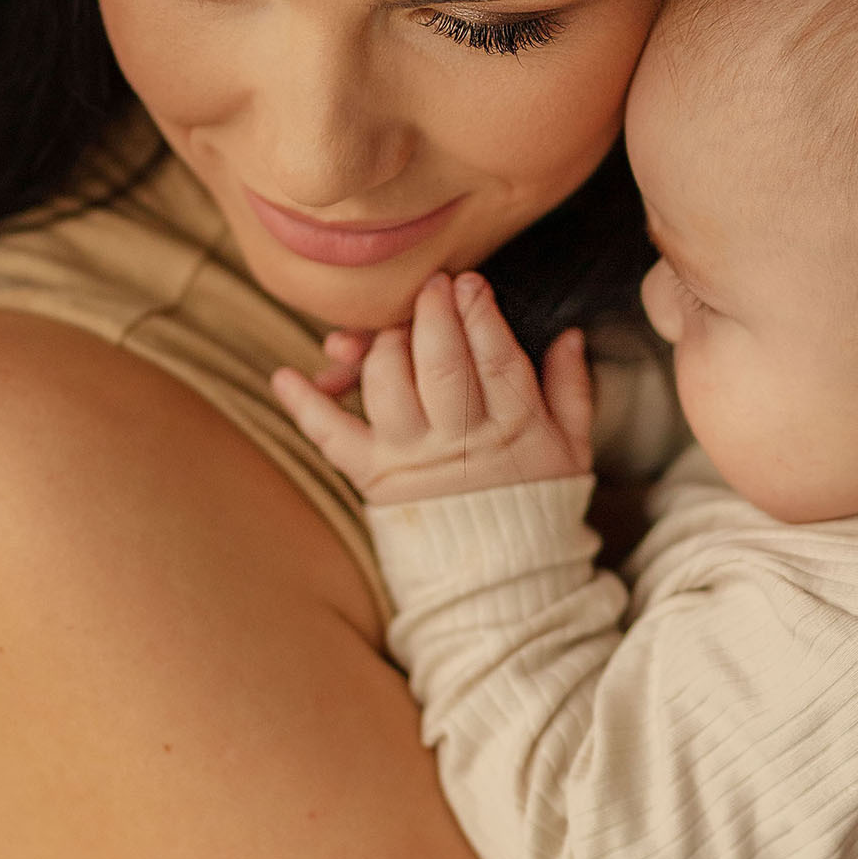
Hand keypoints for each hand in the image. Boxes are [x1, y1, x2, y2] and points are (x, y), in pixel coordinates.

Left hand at [271, 272, 595, 506]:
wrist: (502, 576)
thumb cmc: (536, 500)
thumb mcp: (571, 449)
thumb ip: (571, 389)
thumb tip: (569, 335)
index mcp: (515, 428)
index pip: (497, 359)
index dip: (481, 314)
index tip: (470, 282)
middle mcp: (459, 442)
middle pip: (440, 365)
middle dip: (432, 315)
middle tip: (432, 285)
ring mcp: (411, 458)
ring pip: (388, 385)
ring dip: (383, 345)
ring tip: (393, 328)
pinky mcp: (373, 476)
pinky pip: (331, 437)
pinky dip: (305, 406)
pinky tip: (286, 376)